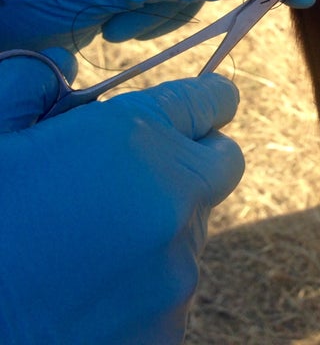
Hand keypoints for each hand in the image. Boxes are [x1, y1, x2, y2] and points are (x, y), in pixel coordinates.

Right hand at [0, 61, 243, 343]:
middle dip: (194, 158)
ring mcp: (177, 272)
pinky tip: (88, 291)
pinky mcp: (169, 330)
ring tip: (90, 245)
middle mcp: (172, 201)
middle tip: (143, 170)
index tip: (206, 101)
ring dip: (160, 225)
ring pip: (193, 228)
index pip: (212, 100)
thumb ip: (31, 85)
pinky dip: (145, 281)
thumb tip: (63, 68)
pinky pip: (172, 287)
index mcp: (133, 141)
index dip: (207, 98)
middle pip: (221, 164)